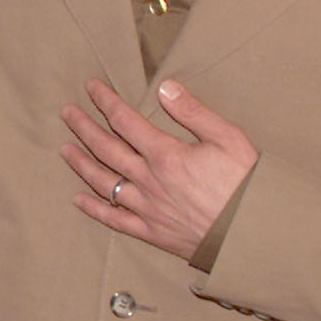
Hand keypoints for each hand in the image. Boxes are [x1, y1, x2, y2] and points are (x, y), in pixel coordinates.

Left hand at [59, 77, 257, 260]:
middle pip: (105, 148)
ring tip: (64, 149)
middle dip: (83, 127)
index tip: (91, 86)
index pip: (124, 120)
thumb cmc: (247, 184)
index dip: (105, 101)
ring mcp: (148, 208)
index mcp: (165, 155)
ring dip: (80, 164)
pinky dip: (94, 209)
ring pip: (103, 182)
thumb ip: (193, 112)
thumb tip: (165, 87)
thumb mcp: (228, 138)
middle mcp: (149, 181)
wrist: (256, 233)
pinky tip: (78, 199)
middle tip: (67, 112)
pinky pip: (115, 220)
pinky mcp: (152, 232)